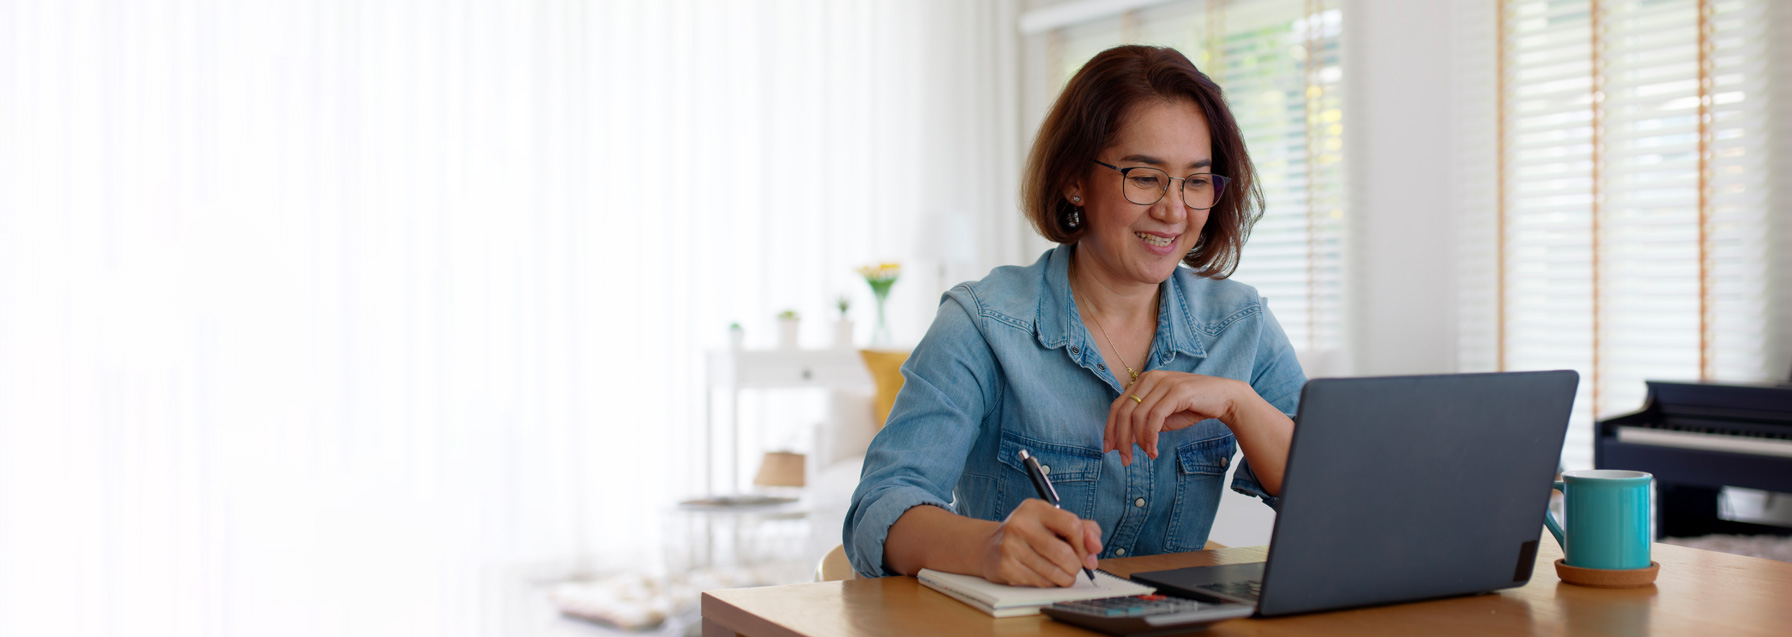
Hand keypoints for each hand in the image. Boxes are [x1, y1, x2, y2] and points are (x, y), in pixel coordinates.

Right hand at [979, 499, 1102, 586]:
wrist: (990, 546)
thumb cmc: (1030, 534)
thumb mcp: (1054, 522)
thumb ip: (1083, 529)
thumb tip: (1095, 548)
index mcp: (1035, 508)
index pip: (1072, 525)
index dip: (1085, 544)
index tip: (1087, 555)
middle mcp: (1020, 524)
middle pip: (1064, 553)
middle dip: (1076, 566)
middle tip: (1075, 567)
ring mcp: (1010, 546)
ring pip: (1054, 572)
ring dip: (1065, 578)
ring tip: (1063, 574)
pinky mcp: (1006, 567)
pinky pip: (1040, 583)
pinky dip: (1049, 583)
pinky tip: (1044, 575)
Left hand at [1105, 371, 1242, 465]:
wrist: (1224, 398)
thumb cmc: (1192, 407)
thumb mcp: (1162, 417)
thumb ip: (1143, 424)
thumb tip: (1122, 442)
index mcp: (1143, 381)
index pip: (1117, 406)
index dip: (1109, 429)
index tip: (1109, 449)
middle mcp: (1150, 378)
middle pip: (1124, 412)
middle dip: (1121, 439)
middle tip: (1125, 460)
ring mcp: (1163, 383)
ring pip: (1138, 416)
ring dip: (1139, 441)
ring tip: (1148, 455)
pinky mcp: (1177, 391)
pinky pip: (1155, 417)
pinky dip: (1151, 436)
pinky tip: (1153, 449)